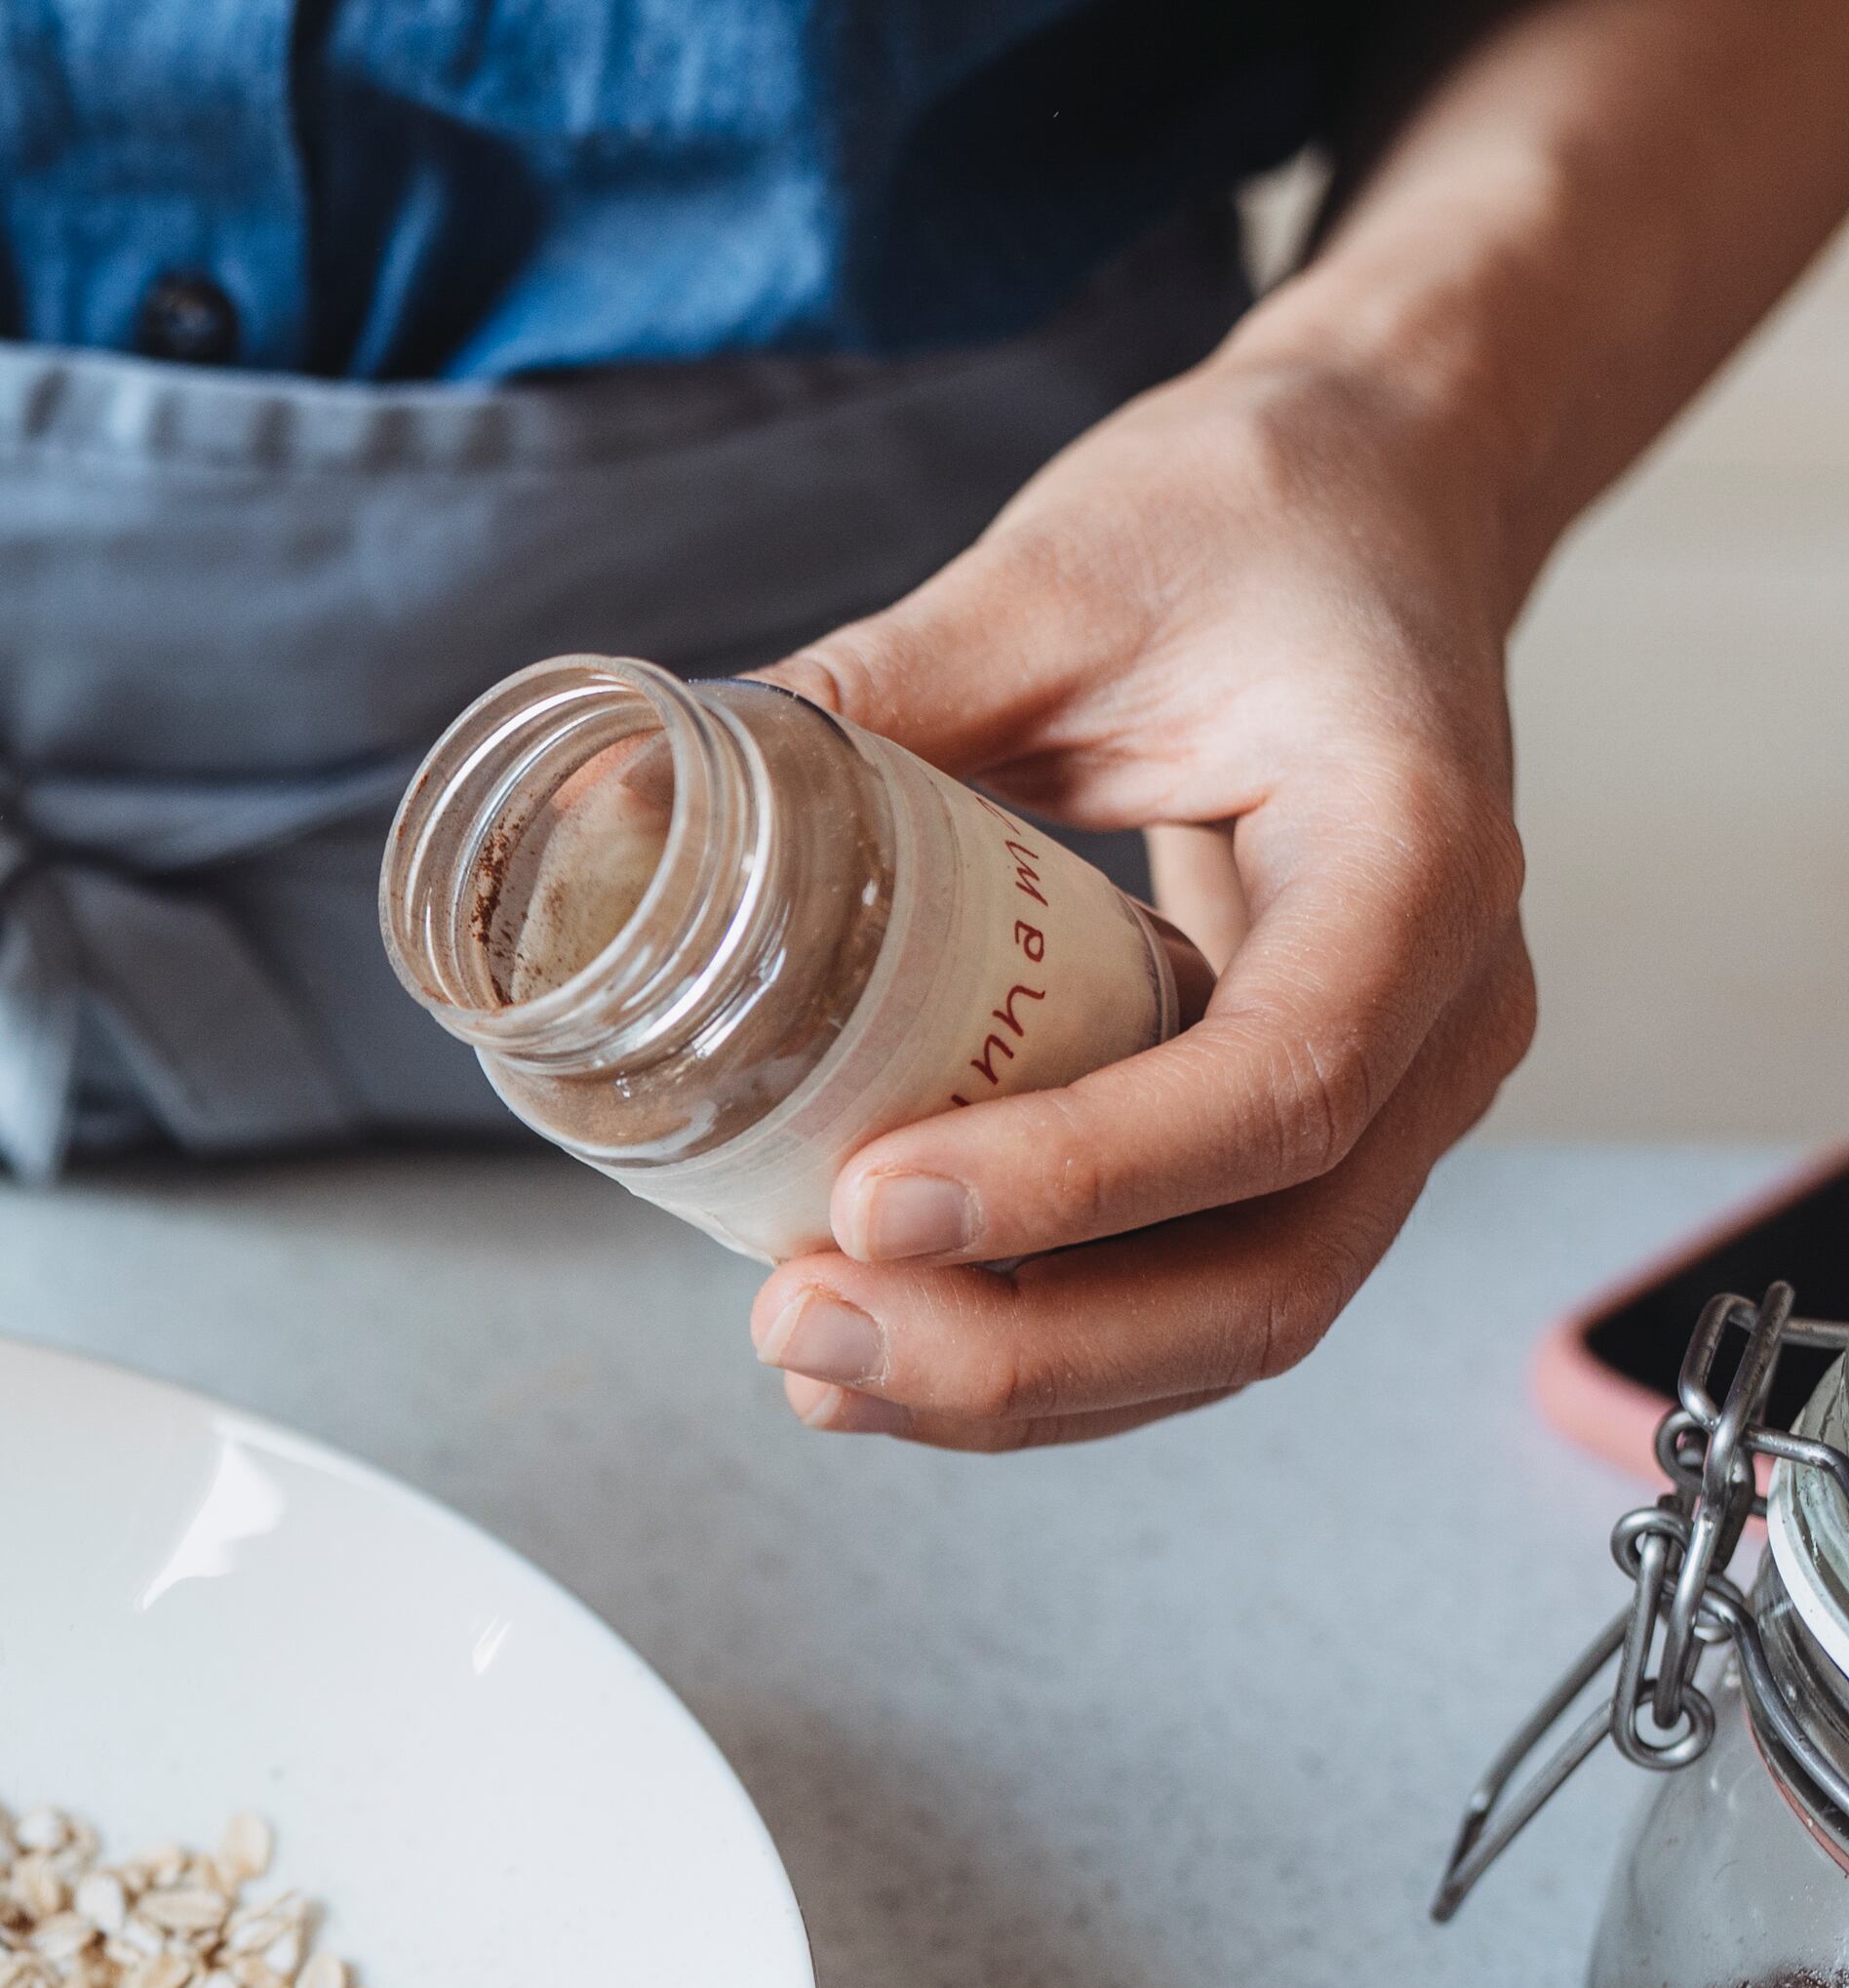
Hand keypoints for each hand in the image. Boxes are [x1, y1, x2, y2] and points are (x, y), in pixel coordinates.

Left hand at [738, 346, 1535, 1449]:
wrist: (1370, 511)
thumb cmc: (1251, 526)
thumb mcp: (1056, 573)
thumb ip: (868, 693)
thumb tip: (638, 803)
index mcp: (1416, 855)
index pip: (1282, 1081)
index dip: (1080, 1179)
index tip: (876, 1199)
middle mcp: (1443, 1010)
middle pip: (1270, 1271)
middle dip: (1025, 1343)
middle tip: (804, 1323)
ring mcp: (1391, 1090)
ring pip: (1238, 1319)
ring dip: (1019, 1383)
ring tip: (813, 1361)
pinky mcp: (1308, 1132)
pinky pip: (1196, 1287)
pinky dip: (1046, 1348)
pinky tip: (886, 1347)